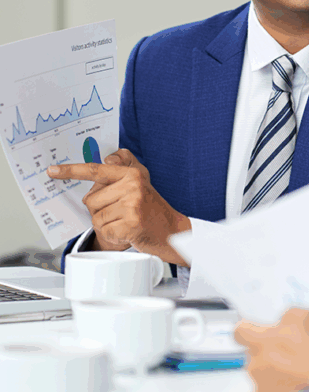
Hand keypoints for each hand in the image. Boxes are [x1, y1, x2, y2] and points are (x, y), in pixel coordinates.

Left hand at [47, 149, 190, 262]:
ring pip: (96, 217)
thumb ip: (125, 164)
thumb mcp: (141, 180)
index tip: (53, 171)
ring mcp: (132, 205)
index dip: (72, 171)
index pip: (96, 170)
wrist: (172, 231)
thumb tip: (109, 156)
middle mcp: (132, 186)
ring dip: (106, 224)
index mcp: (132, 173)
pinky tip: (126, 232)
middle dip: (100, 210)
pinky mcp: (131, 224)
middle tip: (120, 212)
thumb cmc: (152, 207)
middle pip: (91, 200)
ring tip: (124, 222)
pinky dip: (112, 235)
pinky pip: (104, 231)